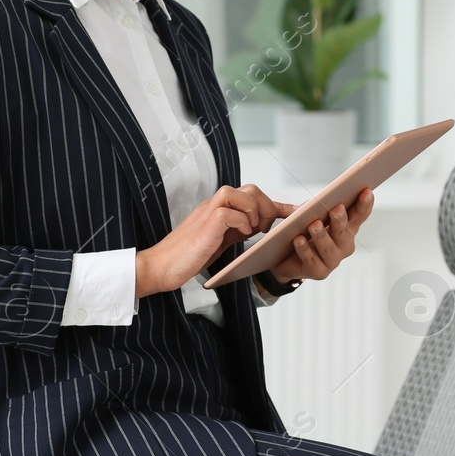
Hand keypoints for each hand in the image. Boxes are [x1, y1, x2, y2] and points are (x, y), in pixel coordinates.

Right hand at [136, 185, 294, 298]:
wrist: (161, 266)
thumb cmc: (188, 257)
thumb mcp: (220, 241)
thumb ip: (236, 229)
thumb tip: (259, 226)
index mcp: (219, 208)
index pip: (251, 195)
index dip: (275, 203)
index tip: (294, 212)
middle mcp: (214, 205)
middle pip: (249, 189)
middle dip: (267, 206)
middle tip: (267, 228)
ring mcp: (208, 212)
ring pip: (239, 193)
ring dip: (254, 211)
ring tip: (254, 231)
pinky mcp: (205, 224)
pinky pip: (229, 211)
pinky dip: (241, 221)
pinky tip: (241, 234)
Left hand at [265, 188, 374, 285]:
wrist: (286, 258)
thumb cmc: (302, 231)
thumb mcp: (309, 215)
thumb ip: (313, 207)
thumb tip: (311, 204)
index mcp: (346, 227)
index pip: (359, 215)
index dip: (364, 204)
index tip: (366, 191)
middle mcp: (344, 245)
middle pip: (344, 232)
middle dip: (340, 220)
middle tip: (337, 208)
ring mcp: (332, 260)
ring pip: (329, 248)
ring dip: (321, 235)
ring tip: (313, 225)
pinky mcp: (318, 272)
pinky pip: (311, 260)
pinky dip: (305, 249)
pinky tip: (298, 239)